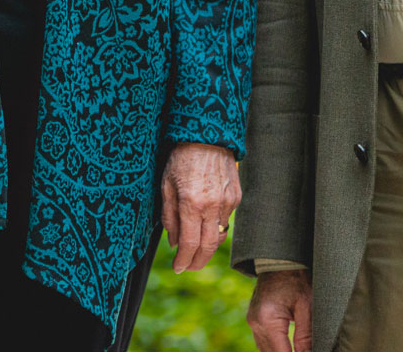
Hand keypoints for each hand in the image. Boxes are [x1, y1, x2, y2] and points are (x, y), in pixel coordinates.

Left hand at [158, 142, 240, 272]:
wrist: (207, 135)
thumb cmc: (181, 158)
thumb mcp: (166, 186)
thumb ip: (169, 217)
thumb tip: (174, 242)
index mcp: (191, 204)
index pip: (189, 244)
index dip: (183, 261)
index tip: (178, 267)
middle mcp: (211, 206)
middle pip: (208, 247)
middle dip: (197, 262)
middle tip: (189, 267)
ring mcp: (227, 202)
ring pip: (219, 235)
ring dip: (208, 246)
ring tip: (197, 249)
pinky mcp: (236, 196)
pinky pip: (226, 219)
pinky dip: (216, 226)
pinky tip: (207, 221)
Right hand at [247, 269, 312, 351]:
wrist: (279, 259)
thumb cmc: (296, 278)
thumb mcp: (307, 306)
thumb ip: (306, 336)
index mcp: (268, 319)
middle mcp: (256, 322)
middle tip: (305, 351)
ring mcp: (252, 322)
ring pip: (265, 351)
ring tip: (299, 349)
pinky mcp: (254, 320)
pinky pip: (263, 342)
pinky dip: (275, 348)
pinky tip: (288, 348)